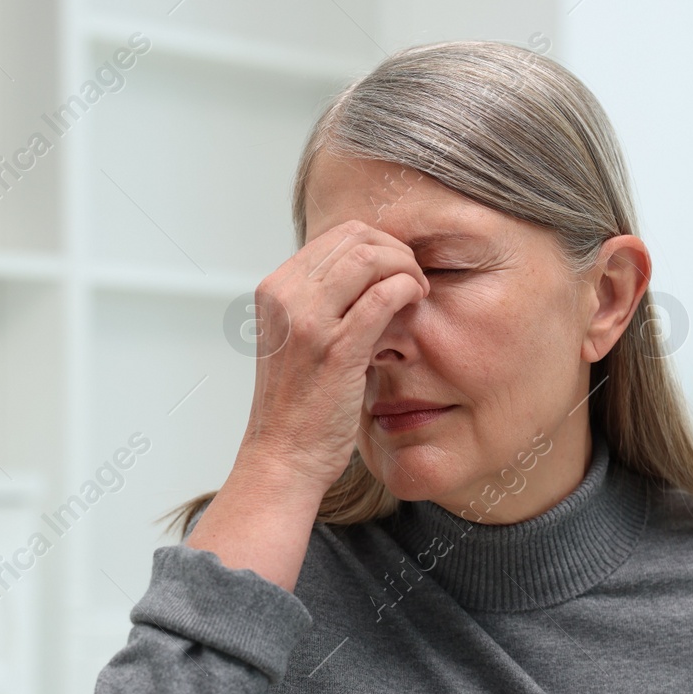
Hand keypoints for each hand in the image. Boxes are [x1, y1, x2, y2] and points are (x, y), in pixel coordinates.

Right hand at [238, 219, 429, 490]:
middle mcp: (286, 297)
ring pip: (370, 257)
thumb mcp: (298, 340)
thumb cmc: (297, 407)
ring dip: (405, 267)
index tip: (397, 268)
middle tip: (414, 277)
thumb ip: (323, 304)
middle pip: (355, 237)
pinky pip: (382, 296)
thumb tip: (368, 277)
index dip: (378, 244)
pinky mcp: (336, 348)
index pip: (336, 236)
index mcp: (275, 290)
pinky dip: (407, 290)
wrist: (282, 457)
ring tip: (417, 291)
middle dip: (396, 250)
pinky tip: (415, 303)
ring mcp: (308, 321)